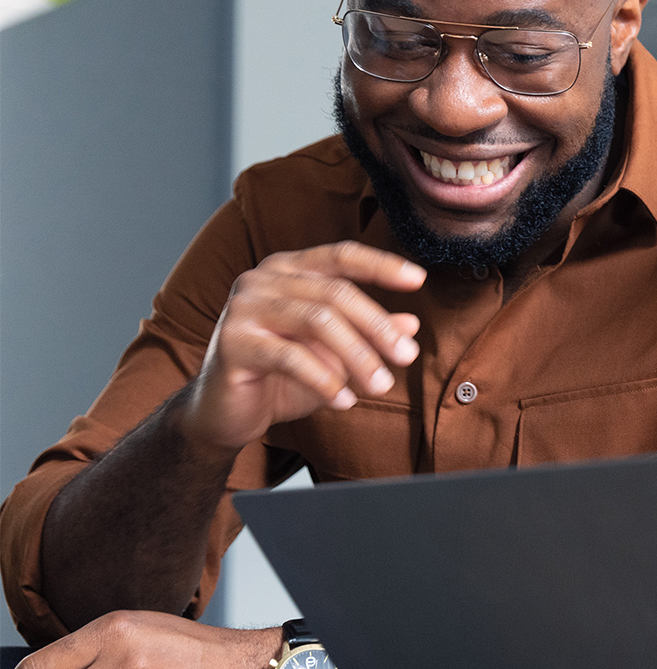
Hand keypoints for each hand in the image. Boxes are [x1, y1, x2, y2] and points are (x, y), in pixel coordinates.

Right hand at [181, 242, 425, 451]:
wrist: (226, 413)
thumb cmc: (283, 377)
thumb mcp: (334, 354)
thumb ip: (366, 334)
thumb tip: (411, 325)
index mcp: (289, 269)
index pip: (341, 255)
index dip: (381, 265)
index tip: (419, 279)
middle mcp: (263, 279)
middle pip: (335, 293)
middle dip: (378, 326)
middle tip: (407, 356)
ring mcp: (243, 307)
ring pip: (317, 321)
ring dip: (358, 355)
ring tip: (381, 385)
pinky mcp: (232, 343)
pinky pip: (291, 357)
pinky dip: (325, 380)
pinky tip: (345, 401)